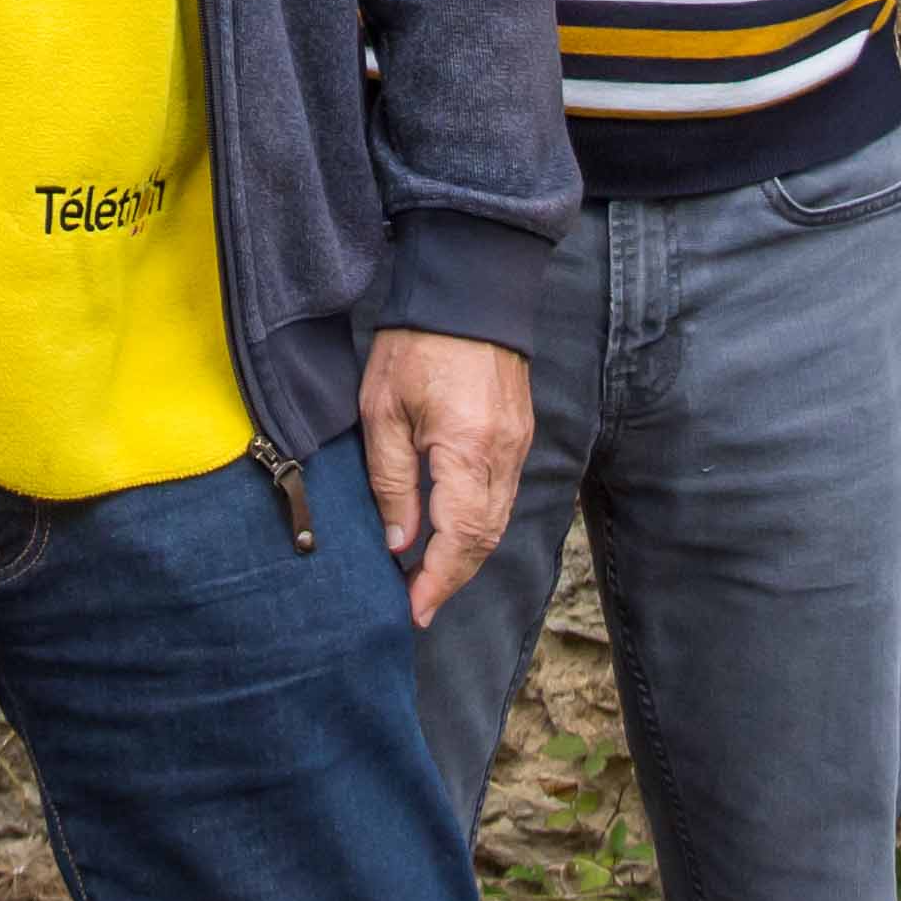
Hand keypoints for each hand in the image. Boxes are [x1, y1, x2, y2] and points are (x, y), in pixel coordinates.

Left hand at [358, 327, 531, 626]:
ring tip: (429, 579)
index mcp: (468, 449)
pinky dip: (478, 524)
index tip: (414, 610)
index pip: (460, 537)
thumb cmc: (416, 342)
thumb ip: (391, 481)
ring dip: (466, 554)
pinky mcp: (518, 434)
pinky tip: (450, 534)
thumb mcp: (382, 411)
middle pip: (486, 538)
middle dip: (452, 578)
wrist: (467, 289)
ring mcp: (517, 444)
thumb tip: (399, 542)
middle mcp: (503, 454)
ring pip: (498, 520)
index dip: (438, 581)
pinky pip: (503, 495)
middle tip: (418, 605)